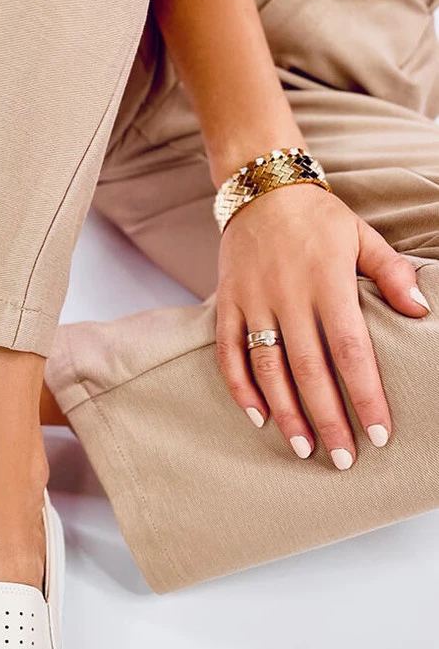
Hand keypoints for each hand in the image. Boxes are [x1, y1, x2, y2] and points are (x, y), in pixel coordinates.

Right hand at [215, 182, 429, 467]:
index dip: (365, 396)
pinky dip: (241, 388)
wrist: (261, 189)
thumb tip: (421, 311)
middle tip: (342, 459)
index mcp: (328, 283)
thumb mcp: (363, 236)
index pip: (351, 351)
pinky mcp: (228, 305)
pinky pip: (229, 354)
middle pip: (310, 370)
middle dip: (328, 419)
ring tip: (304, 447)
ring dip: (286, 413)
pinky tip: (258, 418)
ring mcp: (254, 303)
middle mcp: (288, 297)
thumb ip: (391, 273)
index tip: (379, 434)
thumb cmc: (319, 219)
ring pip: (268, 369)